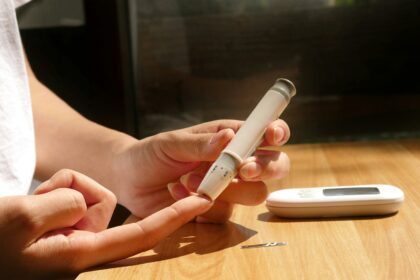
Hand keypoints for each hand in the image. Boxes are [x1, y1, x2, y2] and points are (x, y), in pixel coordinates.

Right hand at [0, 169, 211, 277]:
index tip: (203, 201)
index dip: (175, 216)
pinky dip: (52, 194)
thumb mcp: (22, 218)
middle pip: (103, 203)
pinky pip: (70, 199)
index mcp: (81, 255)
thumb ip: (66, 205)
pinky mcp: (64, 232)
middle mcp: (84, 250)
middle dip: (77, 190)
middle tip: (36, 200)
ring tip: (28, 206)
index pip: (142, 233)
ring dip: (59, 192)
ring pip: (84, 197)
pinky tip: (30, 207)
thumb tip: (85, 201)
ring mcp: (73, 242)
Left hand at [114, 119, 289, 221]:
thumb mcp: (172, 143)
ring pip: (255, 194)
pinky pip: (224, 214)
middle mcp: (236, 163)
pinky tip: (179, 194)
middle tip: (243, 170)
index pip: (265, 132)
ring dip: (227, 189)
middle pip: (274, 166)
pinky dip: (203, 206)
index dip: (277, 133)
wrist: (130, 181)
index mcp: (230, 137)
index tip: (271, 136)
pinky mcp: (215, 210)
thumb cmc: (151, 153)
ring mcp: (228, 188)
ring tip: (191, 181)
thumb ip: (201, 143)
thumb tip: (230, 137)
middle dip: (265, 168)